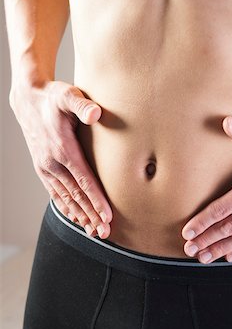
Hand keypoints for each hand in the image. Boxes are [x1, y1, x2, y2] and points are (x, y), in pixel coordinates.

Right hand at [9, 80, 111, 238]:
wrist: (28, 100)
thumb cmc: (52, 98)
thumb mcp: (67, 95)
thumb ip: (82, 105)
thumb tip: (96, 113)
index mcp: (63, 149)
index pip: (84, 181)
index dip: (96, 200)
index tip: (107, 216)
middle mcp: (53, 163)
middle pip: (76, 196)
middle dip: (91, 215)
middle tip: (105, 233)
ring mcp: (46, 168)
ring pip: (66, 198)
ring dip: (80, 216)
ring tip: (92, 231)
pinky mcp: (43, 168)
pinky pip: (55, 193)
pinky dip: (65, 207)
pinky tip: (74, 217)